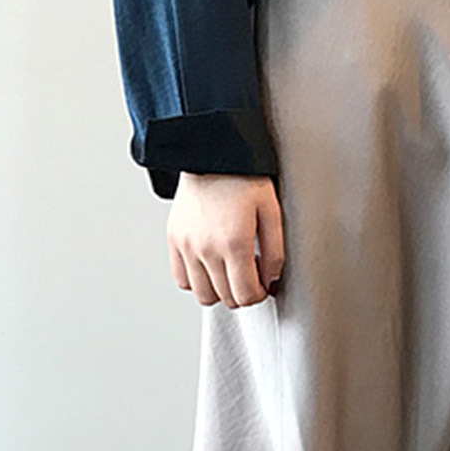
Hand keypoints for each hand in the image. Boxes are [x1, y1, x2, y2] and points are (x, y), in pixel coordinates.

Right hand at [167, 172, 284, 307]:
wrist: (211, 152)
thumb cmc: (244, 177)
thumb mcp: (272, 211)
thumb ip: (275, 252)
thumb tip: (270, 282)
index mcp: (234, 243)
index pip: (245, 296)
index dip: (258, 296)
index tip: (263, 285)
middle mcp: (206, 248)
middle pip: (226, 298)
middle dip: (243, 293)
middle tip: (250, 274)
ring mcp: (187, 246)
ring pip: (203, 295)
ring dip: (220, 290)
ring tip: (230, 271)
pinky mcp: (174, 240)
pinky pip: (182, 280)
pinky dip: (198, 281)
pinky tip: (211, 266)